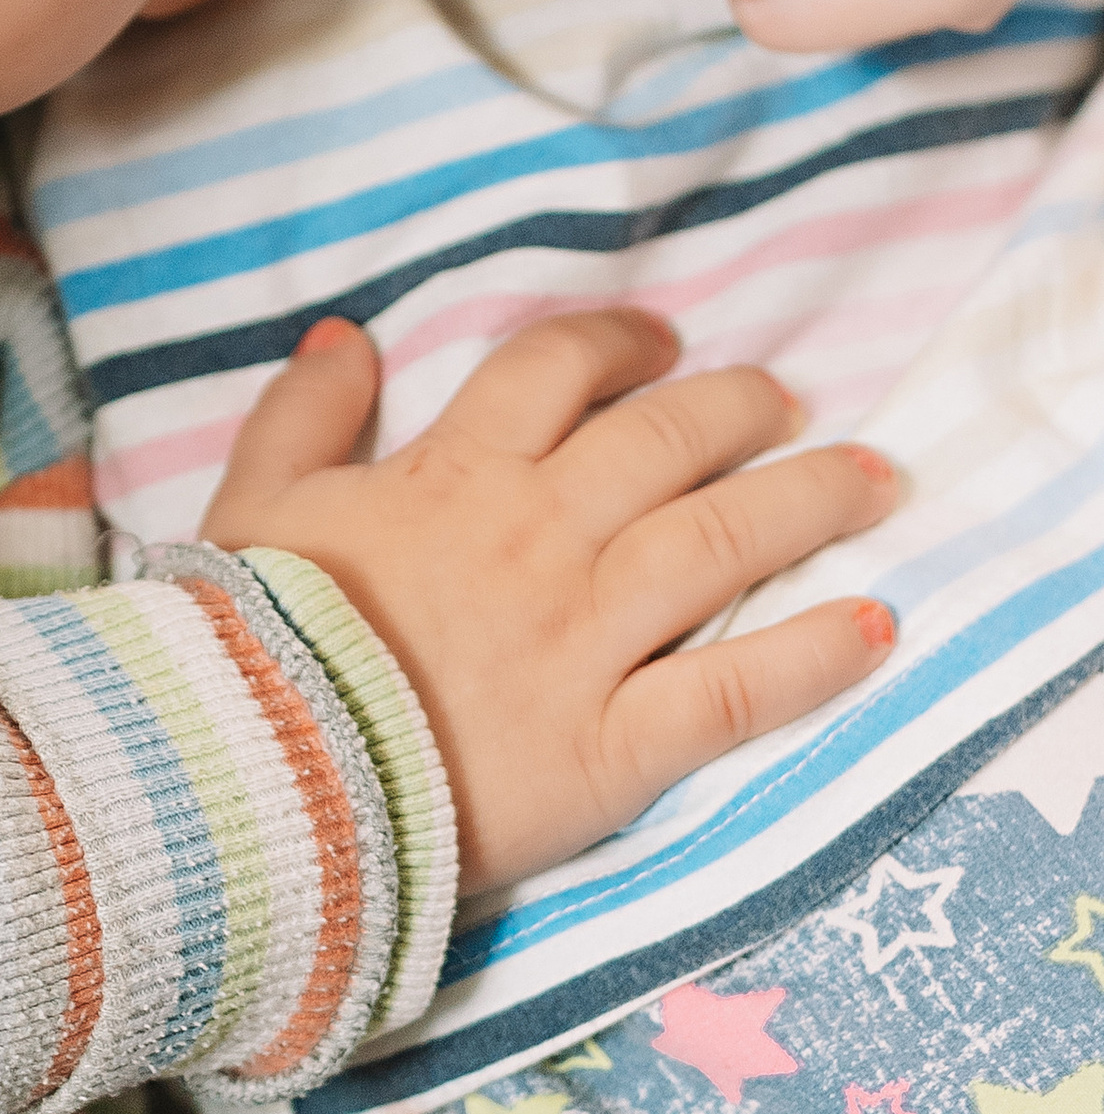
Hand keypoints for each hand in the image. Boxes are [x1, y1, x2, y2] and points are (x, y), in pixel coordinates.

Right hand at [200, 309, 898, 888]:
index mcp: (452, 478)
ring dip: (810, 501)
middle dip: (741, 409)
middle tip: (787, 402)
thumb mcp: (247, 507)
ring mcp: (583, 642)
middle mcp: (537, 541)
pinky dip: (811, 659)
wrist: (253, 777)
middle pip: (666, 444)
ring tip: (873, 478)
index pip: (554, 375)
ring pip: (722, 544)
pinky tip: (874, 629)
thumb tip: (352, 336)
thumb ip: (301, 416)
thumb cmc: (240, 648)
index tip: (661, 344)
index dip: (616, 345)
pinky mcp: (610, 747)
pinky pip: (732, 693)